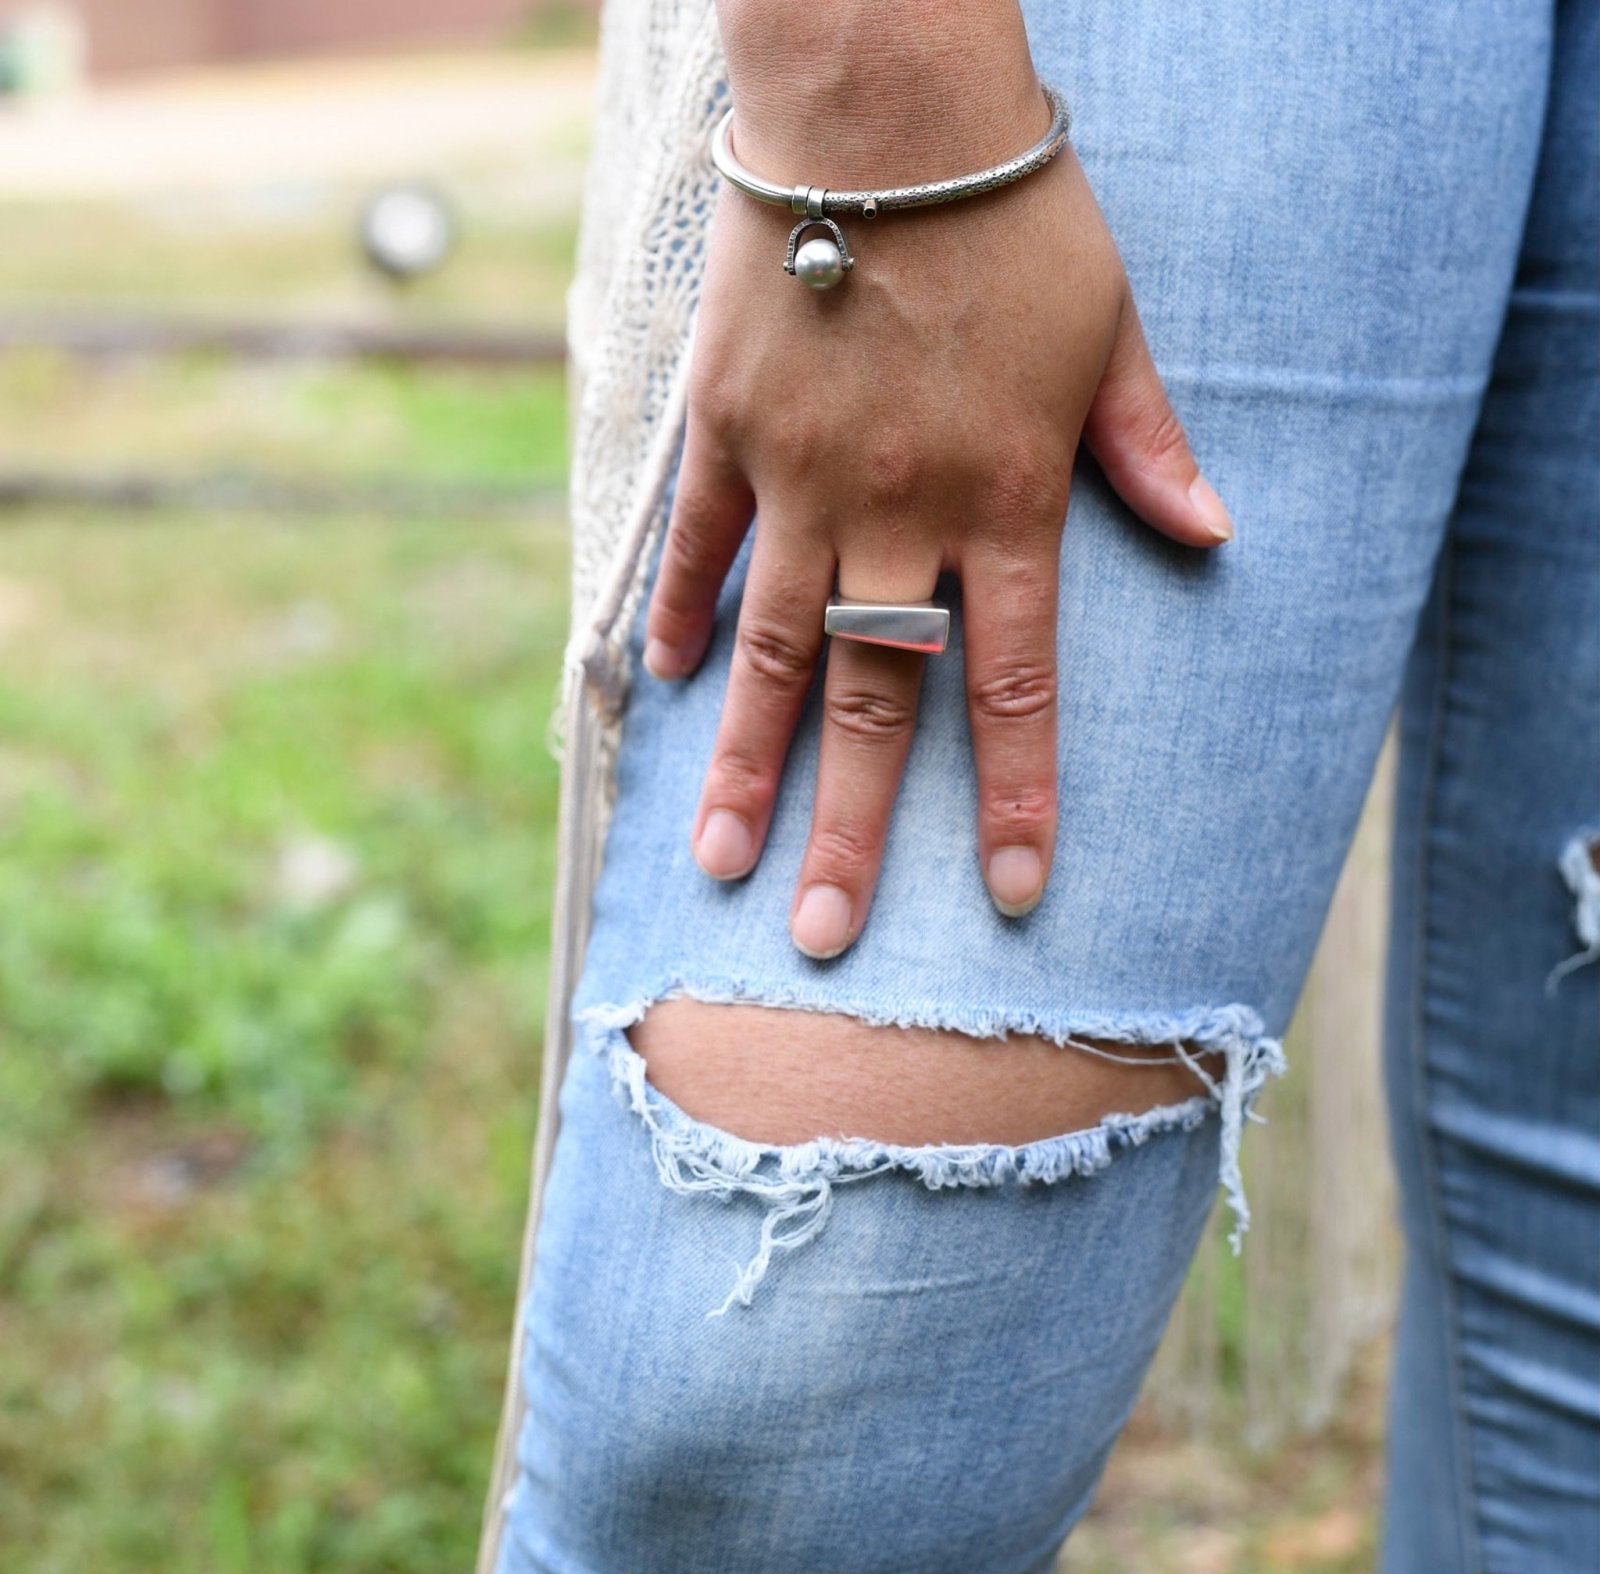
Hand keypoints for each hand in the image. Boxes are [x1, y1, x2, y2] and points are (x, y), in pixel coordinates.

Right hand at [643, 2, 1231, 959]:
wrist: (884, 106)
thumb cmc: (1013, 212)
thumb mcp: (1108, 325)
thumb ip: (1149, 444)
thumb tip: (1214, 533)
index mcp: (1006, 497)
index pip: (1018, 679)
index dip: (1021, 795)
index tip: (1017, 897)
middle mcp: (898, 511)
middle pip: (878, 696)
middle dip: (854, 828)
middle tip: (823, 940)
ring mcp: (799, 476)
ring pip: (768, 649)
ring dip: (742, 763)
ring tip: (716, 861)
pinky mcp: (724, 429)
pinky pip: (696, 542)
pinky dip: (674, 612)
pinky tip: (656, 689)